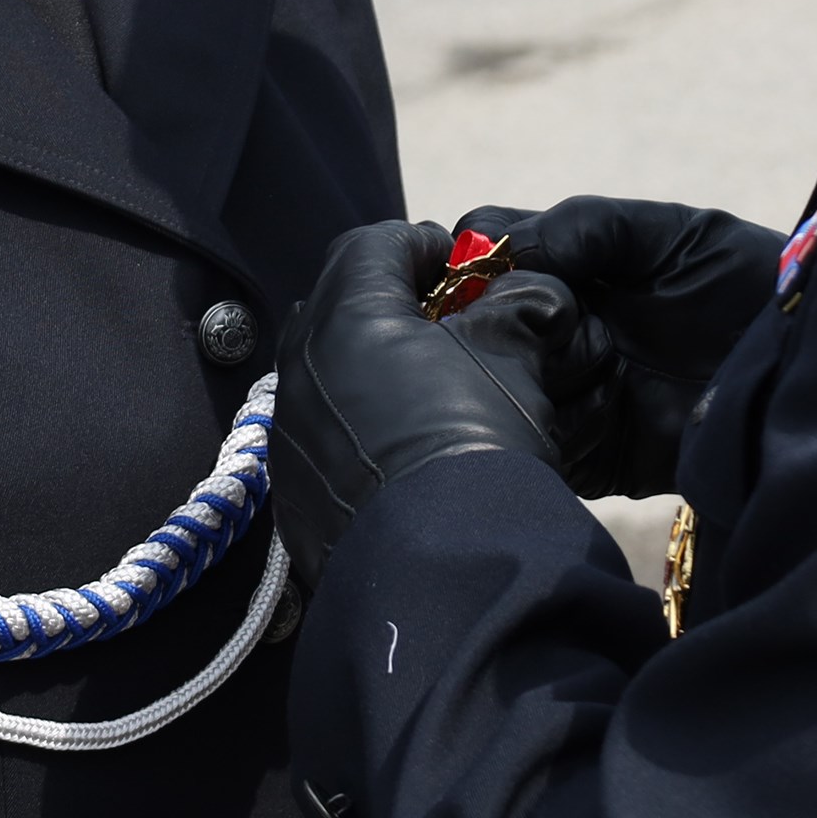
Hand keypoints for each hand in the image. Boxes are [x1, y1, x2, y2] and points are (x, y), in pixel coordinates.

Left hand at [275, 222, 602, 591]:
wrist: (442, 573)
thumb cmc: (478, 447)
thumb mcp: (513, 360)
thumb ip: (516, 310)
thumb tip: (528, 294)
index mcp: (346, 316)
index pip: (375, 244)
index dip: (426, 248)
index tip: (465, 272)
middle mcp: (299, 368)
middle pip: (342, 306)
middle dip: (396, 307)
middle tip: (452, 328)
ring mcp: (287, 435)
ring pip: (327, 374)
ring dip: (375, 368)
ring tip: (434, 395)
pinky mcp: (291, 494)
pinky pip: (321, 436)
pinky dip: (358, 428)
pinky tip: (406, 456)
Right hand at [453, 195, 780, 497]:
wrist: (811, 367)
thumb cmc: (751, 283)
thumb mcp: (675, 234)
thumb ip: (590, 226)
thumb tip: (504, 248)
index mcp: (571, 268)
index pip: (487, 252)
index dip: (473, 256)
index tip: (483, 263)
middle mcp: (557, 330)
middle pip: (474, 323)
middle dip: (490, 318)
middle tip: (536, 316)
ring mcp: (570, 393)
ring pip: (495, 386)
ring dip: (520, 372)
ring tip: (581, 359)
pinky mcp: (593, 455)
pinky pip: (538, 446)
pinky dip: (550, 425)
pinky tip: (591, 404)